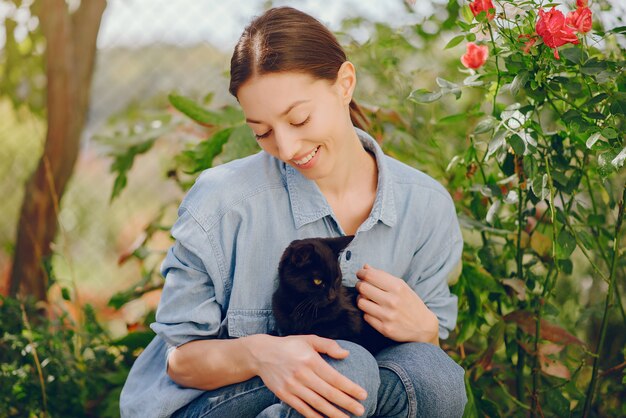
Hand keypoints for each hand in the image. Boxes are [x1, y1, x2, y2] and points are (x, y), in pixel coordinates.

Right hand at [248, 334, 367, 417]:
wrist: (261, 354)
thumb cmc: (289, 345)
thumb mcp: (308, 339)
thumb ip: (328, 345)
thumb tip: (346, 354)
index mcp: (310, 360)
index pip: (334, 377)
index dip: (350, 388)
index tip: (363, 394)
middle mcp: (302, 374)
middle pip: (328, 393)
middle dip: (346, 403)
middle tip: (361, 410)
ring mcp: (292, 386)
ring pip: (317, 404)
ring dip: (333, 414)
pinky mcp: (284, 395)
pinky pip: (302, 408)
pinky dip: (314, 416)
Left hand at [355, 264, 438, 344]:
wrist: (423, 327)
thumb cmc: (410, 303)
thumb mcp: (402, 286)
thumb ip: (383, 276)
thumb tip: (365, 266)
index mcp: (397, 287)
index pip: (370, 275)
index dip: (361, 273)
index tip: (360, 274)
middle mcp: (392, 301)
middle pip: (363, 288)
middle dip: (359, 285)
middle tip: (362, 286)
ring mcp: (388, 316)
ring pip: (361, 302)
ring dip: (361, 299)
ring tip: (367, 299)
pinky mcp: (384, 329)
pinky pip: (365, 316)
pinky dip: (367, 312)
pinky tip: (373, 311)